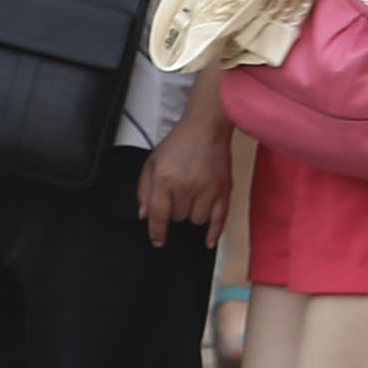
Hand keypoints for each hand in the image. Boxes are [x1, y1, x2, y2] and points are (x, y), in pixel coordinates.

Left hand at [141, 105, 231, 243]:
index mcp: (165, 179)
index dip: (156, 231)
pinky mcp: (223, 190)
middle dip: (175, 209)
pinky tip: (208, 240)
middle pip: (178, 218)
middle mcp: (186, 186)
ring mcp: (207, 189)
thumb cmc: (180, 141)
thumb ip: (144, 189)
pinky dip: (214, 233)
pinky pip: (219, 219)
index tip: (157, 240)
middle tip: (178, 192)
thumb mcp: (152, 161)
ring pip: (196, 220)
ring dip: (192, 214)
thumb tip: (143, 214)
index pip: (158, 215)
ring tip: (193, 197)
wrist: (207, 126)